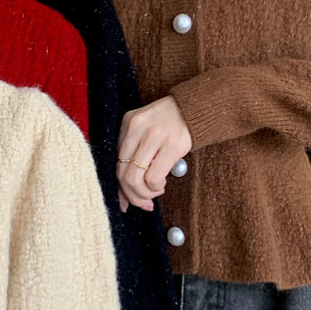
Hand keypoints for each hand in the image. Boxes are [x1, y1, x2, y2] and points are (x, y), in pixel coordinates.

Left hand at [116, 96, 191, 212]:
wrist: (196, 107)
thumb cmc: (169, 124)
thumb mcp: (146, 132)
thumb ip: (133, 156)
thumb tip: (124, 197)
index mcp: (128, 123)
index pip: (114, 162)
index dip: (120, 188)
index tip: (127, 202)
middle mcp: (137, 128)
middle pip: (123, 173)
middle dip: (133, 195)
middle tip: (144, 201)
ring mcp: (154, 136)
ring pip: (135, 178)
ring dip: (145, 193)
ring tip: (155, 190)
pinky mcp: (172, 145)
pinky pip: (153, 177)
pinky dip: (155, 187)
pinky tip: (162, 184)